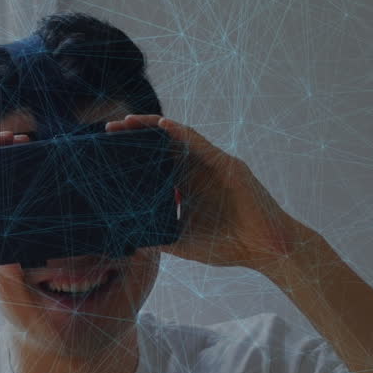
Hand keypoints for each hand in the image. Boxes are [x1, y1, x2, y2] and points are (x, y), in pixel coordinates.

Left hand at [106, 114, 310, 272]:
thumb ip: (157, 236)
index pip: (154, 163)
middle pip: (162, 146)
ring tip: (128, 121)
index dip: (132, 154)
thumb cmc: (229, 247)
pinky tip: (162, 125)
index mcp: (187, 186)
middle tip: (109, 128)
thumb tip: (127, 238)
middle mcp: (198, 171)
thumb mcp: (182, 242)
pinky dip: (180, 132)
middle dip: (136, 134)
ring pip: (179, 138)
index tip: (106, 150)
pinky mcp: (228, 165)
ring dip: (153, 126)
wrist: (266, 251)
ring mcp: (213, 166)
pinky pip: (200, 143)